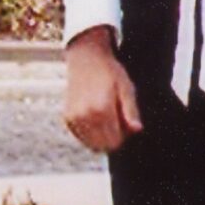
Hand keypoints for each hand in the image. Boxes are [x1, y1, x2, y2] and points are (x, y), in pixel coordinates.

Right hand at [64, 27, 140, 152]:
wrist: (86, 58)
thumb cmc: (109, 72)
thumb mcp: (127, 89)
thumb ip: (131, 111)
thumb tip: (137, 130)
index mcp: (101, 110)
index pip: (115, 142)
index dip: (124, 136)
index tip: (125, 123)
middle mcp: (85, 117)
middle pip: (103, 146)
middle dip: (113, 138)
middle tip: (117, 120)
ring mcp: (74, 118)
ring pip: (91, 145)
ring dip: (101, 137)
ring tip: (106, 118)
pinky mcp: (67, 117)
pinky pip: (81, 138)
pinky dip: (90, 134)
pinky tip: (95, 118)